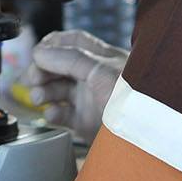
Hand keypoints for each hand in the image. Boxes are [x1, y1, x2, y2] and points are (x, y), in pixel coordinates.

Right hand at [26, 30, 126, 144]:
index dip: (52, 44)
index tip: (38, 52)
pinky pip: (62, 115)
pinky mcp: (85, 123)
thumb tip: (40, 52)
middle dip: (42, 70)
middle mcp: (95, 77)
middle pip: (59, 66)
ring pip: (57, 91)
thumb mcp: (102, 72)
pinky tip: (52, 114)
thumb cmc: (136, 100)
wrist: (147, 138)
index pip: (74, 42)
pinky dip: (52, 114)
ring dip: (43, 91)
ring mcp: (89, 100)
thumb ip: (71, 59)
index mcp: (103, 58)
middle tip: (33, 78)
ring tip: (39, 97)